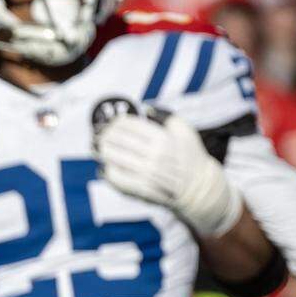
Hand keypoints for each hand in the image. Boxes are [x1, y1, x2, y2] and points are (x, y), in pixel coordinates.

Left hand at [94, 111, 241, 236]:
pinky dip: (106, 170)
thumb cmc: (190, 156)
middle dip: (104, 134)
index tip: (112, 123)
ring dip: (101, 150)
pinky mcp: (140, 189)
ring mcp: (146, 173)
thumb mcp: (185, 131)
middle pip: (116, 139)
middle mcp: (154, 156)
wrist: (198, 188)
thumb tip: (146, 107)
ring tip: (97, 148)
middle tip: (99, 134)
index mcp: (163, 139)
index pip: (128, 125)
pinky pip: (114, 177)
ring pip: (111, 157)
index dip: (116, 122)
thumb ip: (165, 115)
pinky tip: (105, 166)